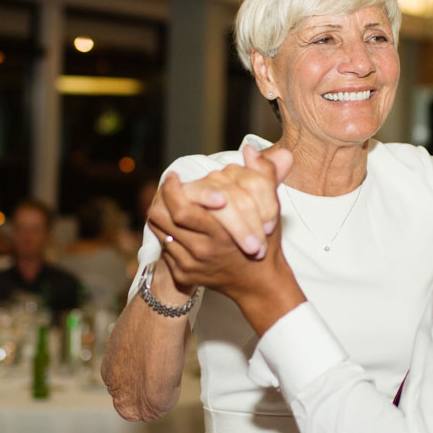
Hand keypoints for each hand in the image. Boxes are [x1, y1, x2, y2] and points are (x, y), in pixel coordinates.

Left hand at [148, 150, 286, 294]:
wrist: (259, 283)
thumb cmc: (265, 241)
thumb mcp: (272, 208)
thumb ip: (264, 175)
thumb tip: (250, 149)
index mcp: (221, 234)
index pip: (181, 209)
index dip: (172, 189)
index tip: (174, 175)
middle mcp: (202, 250)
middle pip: (164, 218)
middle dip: (161, 196)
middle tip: (168, 184)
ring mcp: (191, 263)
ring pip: (160, 230)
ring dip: (161, 210)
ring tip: (167, 198)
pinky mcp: (184, 273)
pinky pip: (164, 246)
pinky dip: (166, 229)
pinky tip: (173, 219)